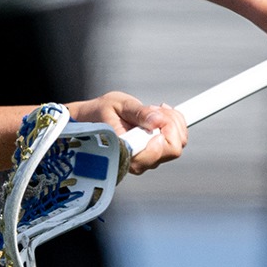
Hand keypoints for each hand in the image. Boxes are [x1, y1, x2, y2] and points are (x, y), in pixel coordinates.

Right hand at [69, 91, 188, 174]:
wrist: (89, 121)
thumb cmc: (99, 114)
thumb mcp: (118, 105)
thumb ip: (139, 113)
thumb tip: (157, 120)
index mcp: (125, 151)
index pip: (159, 152)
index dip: (165, 133)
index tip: (157, 116)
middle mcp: (137, 161)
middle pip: (174, 149)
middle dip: (171, 124)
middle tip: (155, 109)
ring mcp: (146, 160)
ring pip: (177, 144)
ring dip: (171, 123)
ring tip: (152, 111)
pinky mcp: (152, 155)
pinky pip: (175, 142)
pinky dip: (172, 125)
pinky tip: (157, 116)